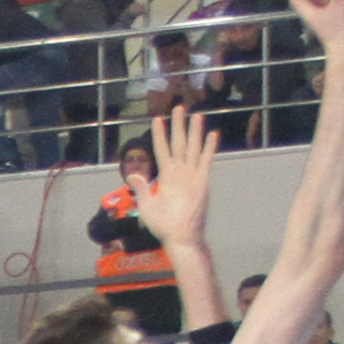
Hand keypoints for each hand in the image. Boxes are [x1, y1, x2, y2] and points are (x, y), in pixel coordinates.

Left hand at [127, 106, 218, 251]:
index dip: (159, 134)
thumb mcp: (147, 206)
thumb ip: (141, 189)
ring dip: (195, 131)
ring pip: (193, 147)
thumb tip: (132, 175)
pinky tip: (211, 134)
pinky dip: (208, 147)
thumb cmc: (163, 225)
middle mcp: (179, 172)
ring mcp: (192, 175)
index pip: (161, 149)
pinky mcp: (202, 181)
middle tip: (178, 107)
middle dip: (178, 125)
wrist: (180, 236)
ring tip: (196, 115)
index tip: (156, 119)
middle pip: (178, 143)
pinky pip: (205, 160)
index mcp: (165, 176)